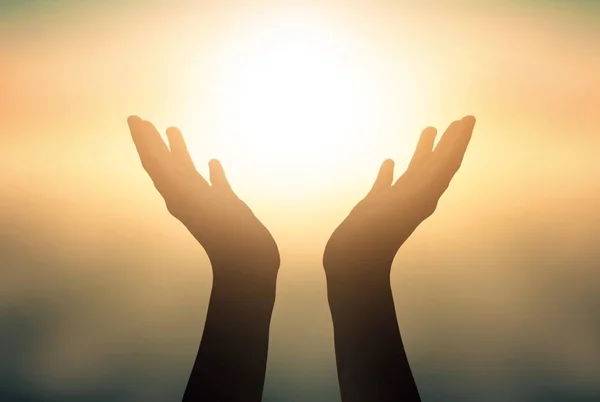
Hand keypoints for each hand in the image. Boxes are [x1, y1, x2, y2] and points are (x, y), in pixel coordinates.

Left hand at [127, 116, 279, 283]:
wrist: (247, 265)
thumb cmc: (224, 236)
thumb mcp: (196, 205)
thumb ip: (172, 178)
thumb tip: (152, 159)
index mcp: (178, 194)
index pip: (154, 163)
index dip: (143, 141)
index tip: (134, 119)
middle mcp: (188, 195)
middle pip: (165, 164)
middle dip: (153, 142)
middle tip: (142, 120)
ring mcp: (207, 201)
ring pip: (188, 171)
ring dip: (178, 151)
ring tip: (172, 129)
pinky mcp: (226, 208)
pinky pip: (216, 185)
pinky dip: (212, 173)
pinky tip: (213, 162)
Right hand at [323, 115, 475, 282]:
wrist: (354, 262)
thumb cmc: (378, 235)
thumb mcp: (408, 203)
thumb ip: (430, 178)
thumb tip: (451, 158)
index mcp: (425, 193)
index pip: (448, 162)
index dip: (460, 141)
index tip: (469, 120)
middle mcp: (414, 195)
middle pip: (437, 164)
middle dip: (450, 142)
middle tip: (460, 120)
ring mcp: (395, 201)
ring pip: (414, 171)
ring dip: (424, 151)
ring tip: (430, 129)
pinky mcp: (375, 207)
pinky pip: (386, 185)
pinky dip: (390, 172)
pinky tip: (389, 162)